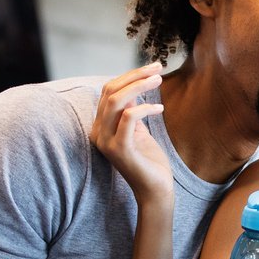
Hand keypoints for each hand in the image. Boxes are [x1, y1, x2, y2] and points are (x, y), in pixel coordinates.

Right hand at [91, 64, 170, 199]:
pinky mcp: (120, 149)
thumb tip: (135, 87)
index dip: (129, 76)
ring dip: (139, 86)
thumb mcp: (138, 130)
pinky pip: (128, 118)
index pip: (108, 91)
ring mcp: (106, 142)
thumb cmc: (149, 160)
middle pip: (110, 91)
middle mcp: (98, 132)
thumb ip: (132, 110)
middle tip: (157, 68)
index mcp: (100, 126)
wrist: (155, 190)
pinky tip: (160, 108)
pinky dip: (145, 108)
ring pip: (116, 101)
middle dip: (135, 76)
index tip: (152, 68)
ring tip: (159, 80)